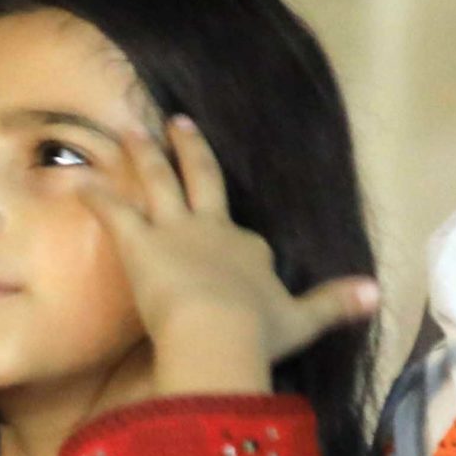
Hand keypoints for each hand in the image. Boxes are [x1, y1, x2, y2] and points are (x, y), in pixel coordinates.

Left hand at [84, 117, 377, 395]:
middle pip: (203, 179)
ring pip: (159, 182)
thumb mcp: (305, 320)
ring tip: (130, 131)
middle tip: (176, 121)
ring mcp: (176, 231)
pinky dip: (95, 195)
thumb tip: (377, 293)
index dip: (235, 241)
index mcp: (250, 251)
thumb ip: (335, 304)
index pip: (242, 241)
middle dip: (191, 149)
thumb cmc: (258, 334)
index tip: (230, 239)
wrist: (220, 333)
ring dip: (144, 155)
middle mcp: (214, 231)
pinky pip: (114, 211)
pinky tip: (78, 180)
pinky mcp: (139, 242)